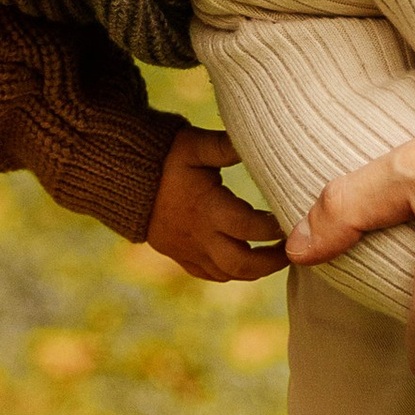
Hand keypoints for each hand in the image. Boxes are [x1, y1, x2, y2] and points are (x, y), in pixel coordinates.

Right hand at [148, 123, 290, 282]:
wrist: (121, 176)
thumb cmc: (164, 156)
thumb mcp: (195, 146)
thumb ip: (227, 147)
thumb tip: (263, 140)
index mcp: (207, 209)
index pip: (250, 228)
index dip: (275, 228)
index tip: (292, 218)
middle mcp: (199, 236)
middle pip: (242, 264)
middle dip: (273, 261)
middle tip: (293, 248)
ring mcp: (188, 249)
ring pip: (228, 273)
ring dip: (256, 270)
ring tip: (276, 255)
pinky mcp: (179, 254)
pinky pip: (210, 274)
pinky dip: (231, 272)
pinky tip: (246, 261)